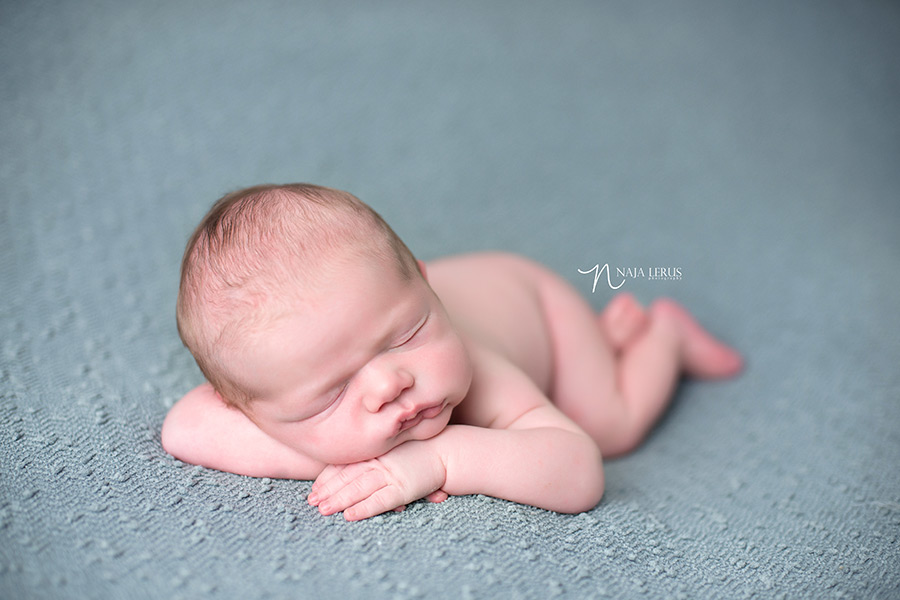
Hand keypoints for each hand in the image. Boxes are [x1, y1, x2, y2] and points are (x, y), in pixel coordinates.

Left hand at [307, 440, 446, 520]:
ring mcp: (391, 474)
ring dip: (339, 500)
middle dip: (328, 490)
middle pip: (347, 476)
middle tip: (312, 503)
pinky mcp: (403, 488)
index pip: (345, 464)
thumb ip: (373, 458)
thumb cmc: (418, 451)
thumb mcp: (392, 450)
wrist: (446, 451)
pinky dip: (363, 508)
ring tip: (324, 510)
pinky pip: (379, 501)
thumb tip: (350, 471)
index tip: (314, 490)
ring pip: (359, 488)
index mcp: (375, 452)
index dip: (327, 478)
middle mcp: (379, 461)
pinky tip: (350, 515)